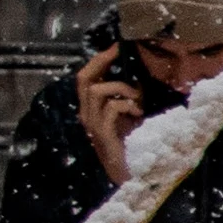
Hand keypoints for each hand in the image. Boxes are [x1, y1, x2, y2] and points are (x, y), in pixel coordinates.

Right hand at [68, 49, 150, 170]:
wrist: (132, 176)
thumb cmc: (134, 145)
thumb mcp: (131, 117)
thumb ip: (129, 100)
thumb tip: (139, 80)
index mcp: (92, 110)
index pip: (86, 79)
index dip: (99, 60)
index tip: (116, 47)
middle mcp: (87, 116)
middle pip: (83, 79)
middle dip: (101, 62)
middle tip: (118, 52)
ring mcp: (93, 126)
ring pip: (96, 90)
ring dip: (121, 88)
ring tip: (137, 99)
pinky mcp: (103, 135)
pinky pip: (110, 109)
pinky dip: (127, 105)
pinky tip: (138, 113)